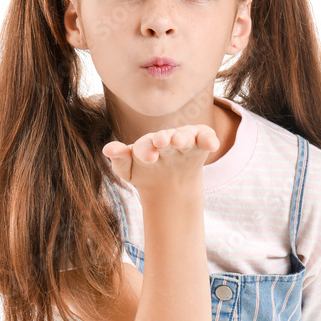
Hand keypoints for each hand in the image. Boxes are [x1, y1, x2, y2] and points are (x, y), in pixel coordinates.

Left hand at [102, 125, 219, 200]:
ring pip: (184, 136)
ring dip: (183, 138)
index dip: (145, 150)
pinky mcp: (201, 143)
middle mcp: (165, 138)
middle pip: (165, 136)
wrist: (169, 184)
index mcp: (146, 144)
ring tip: (180, 142)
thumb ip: (120, 160)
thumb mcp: (130, 170)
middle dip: (164, 139)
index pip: (144, 146)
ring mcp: (184, 139)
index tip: (148, 157)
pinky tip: (213, 145)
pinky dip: (209, 139)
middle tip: (162, 141)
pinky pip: (206, 138)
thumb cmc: (145, 172)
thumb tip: (107, 149)